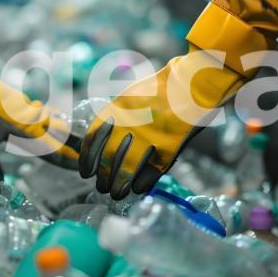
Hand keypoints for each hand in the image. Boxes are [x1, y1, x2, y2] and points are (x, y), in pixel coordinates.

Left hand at [79, 43, 245, 198]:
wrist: (192, 82)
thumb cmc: (161, 88)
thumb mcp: (130, 95)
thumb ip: (116, 115)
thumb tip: (100, 139)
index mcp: (117, 109)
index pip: (93, 140)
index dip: (87, 159)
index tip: (85, 172)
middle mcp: (130, 124)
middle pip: (107, 159)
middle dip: (103, 177)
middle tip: (102, 187)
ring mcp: (150, 136)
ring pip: (126, 168)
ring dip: (119, 185)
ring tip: (117, 194)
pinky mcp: (169, 146)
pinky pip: (151, 171)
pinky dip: (142, 183)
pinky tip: (137, 189)